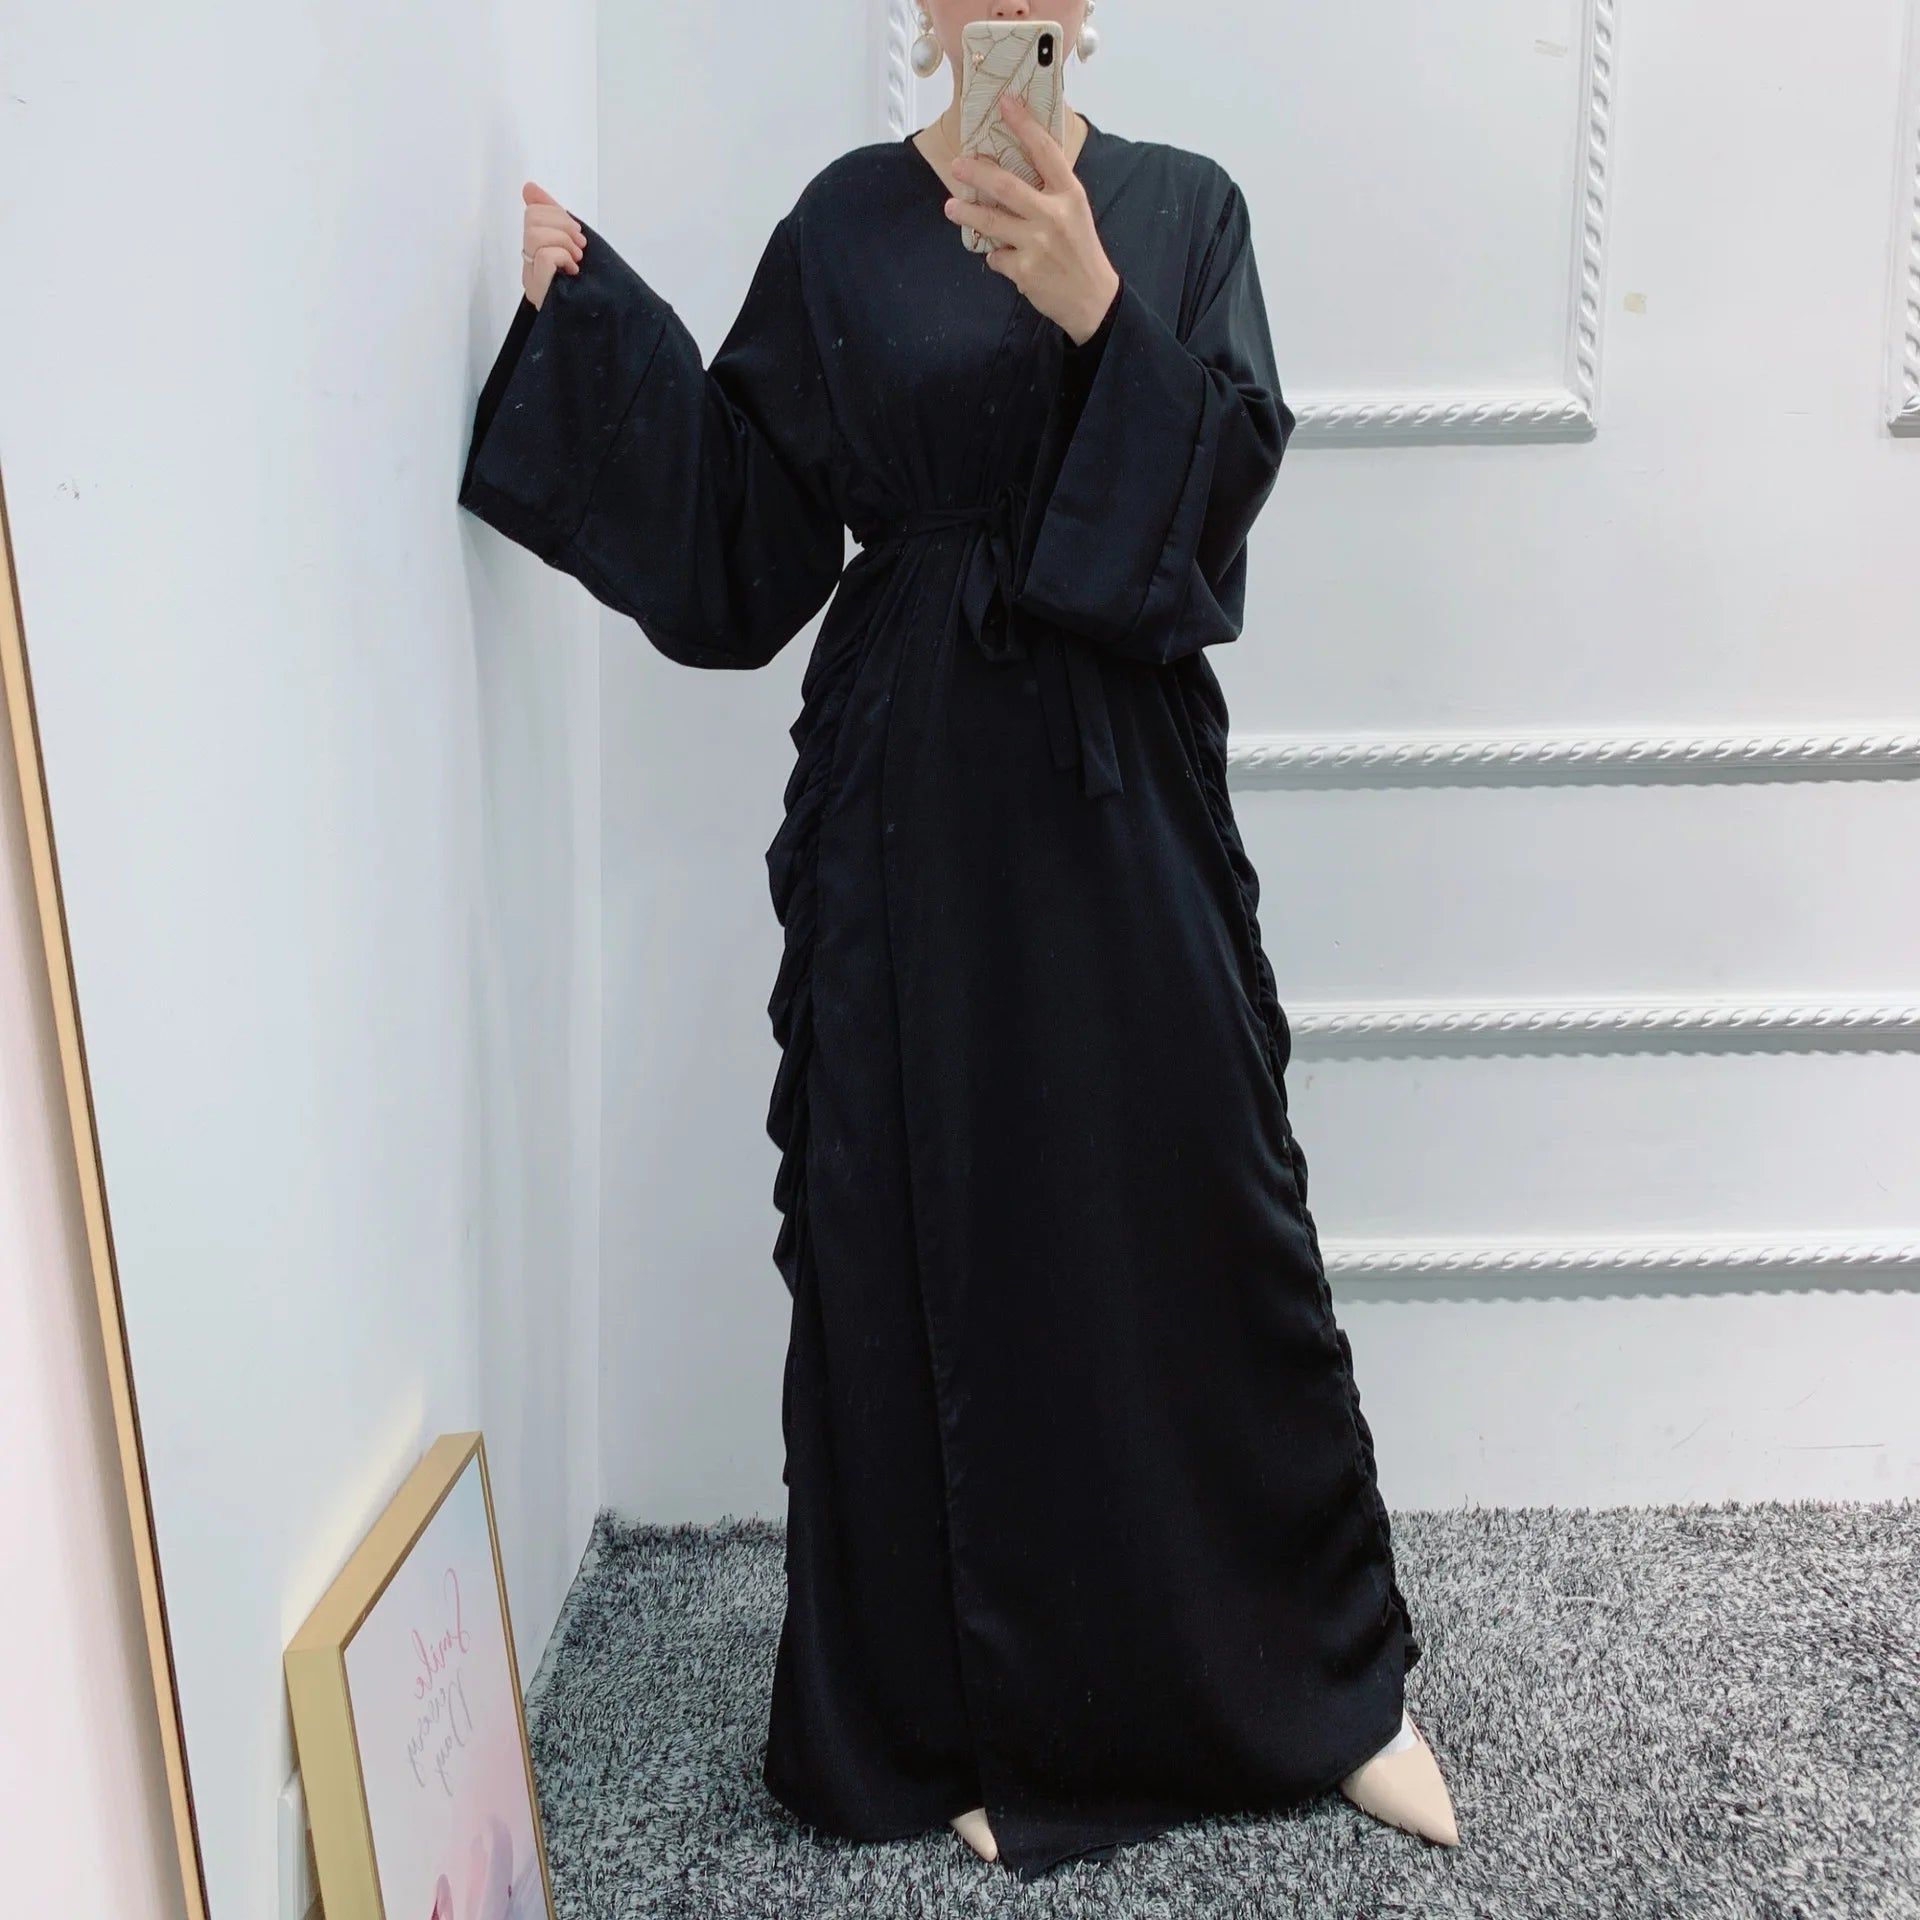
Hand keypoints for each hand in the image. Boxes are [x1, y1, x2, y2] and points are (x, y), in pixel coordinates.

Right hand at [521, 181, 585, 308]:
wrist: (598, 329)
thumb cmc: (589, 291)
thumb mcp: (574, 249)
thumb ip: (556, 220)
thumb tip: (529, 187)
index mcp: (536, 253)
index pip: (533, 212)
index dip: (556, 213)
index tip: (576, 233)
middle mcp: (529, 266)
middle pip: (532, 219)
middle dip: (562, 225)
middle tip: (579, 247)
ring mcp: (532, 279)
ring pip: (535, 235)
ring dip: (563, 242)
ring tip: (576, 259)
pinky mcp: (539, 290)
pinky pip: (544, 255)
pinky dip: (562, 257)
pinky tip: (571, 271)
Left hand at [941, 91, 1119, 344]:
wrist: (1093, 299)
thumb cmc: (1081, 251)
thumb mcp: (1075, 213)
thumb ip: (1050, 191)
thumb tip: (1010, 172)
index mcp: (1070, 195)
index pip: (1045, 151)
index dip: (1023, 124)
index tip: (1004, 102)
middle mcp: (1054, 215)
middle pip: (1006, 186)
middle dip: (977, 172)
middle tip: (957, 164)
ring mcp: (1038, 244)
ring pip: (991, 221)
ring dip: (967, 212)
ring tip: (951, 207)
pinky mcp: (1025, 270)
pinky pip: (996, 256)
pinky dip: (996, 255)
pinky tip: (1005, 258)